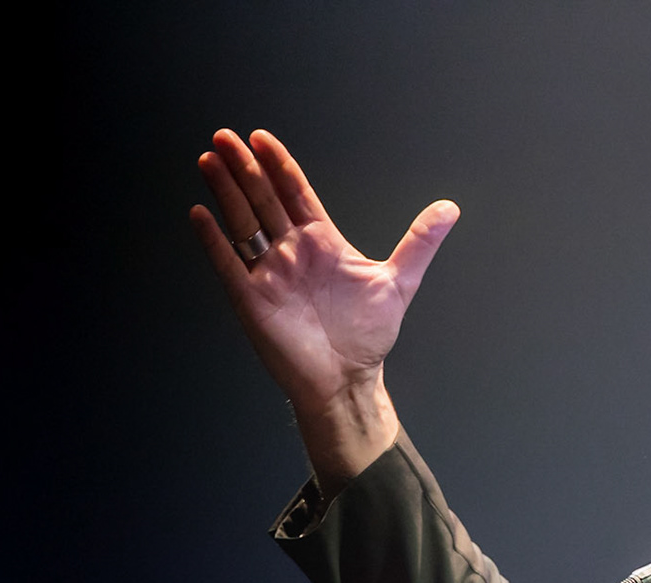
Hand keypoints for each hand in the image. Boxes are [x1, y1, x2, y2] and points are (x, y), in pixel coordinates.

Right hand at [189, 128, 458, 493]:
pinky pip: (228, 264)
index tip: (261, 138)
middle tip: (226, 137)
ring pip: (242, 223)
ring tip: (209, 160)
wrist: (348, 378)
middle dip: (244, 168)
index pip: (295, 193)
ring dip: (225, 192)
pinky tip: (201, 215)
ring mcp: (269, 273)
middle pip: (263, 200)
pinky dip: (214, 241)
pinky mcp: (252, 298)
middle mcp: (291, 252)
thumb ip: (420, 242)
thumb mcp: (399, 282)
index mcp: (322, 242)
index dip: (278, 165)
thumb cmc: (368, 333)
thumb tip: (449, 209)